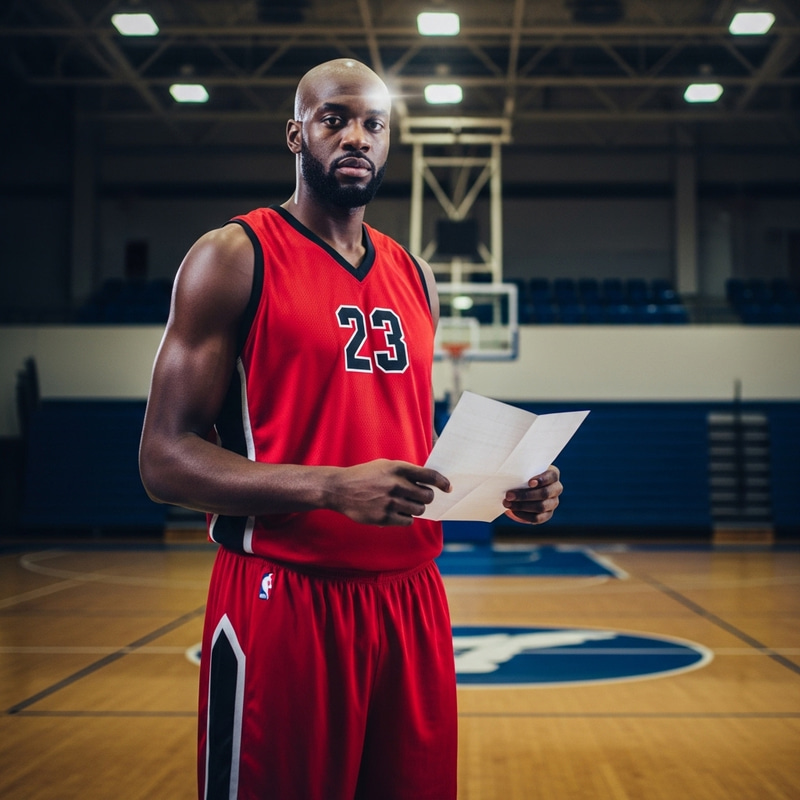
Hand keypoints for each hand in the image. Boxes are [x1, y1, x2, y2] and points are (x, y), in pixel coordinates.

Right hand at [327, 460, 450, 526]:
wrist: (340, 489)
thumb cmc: (365, 476)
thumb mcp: (385, 466)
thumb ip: (406, 472)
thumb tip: (428, 482)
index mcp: (398, 469)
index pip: (429, 475)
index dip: (442, 482)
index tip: (448, 488)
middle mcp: (396, 484)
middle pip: (427, 496)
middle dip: (425, 498)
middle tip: (418, 498)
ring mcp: (390, 502)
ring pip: (419, 510)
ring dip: (415, 509)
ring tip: (403, 504)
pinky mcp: (384, 517)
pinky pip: (407, 521)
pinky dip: (405, 518)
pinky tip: (394, 512)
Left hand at [502, 465, 561, 524]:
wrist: (525, 487)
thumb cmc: (524, 475)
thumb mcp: (524, 470)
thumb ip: (520, 471)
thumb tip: (507, 474)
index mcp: (552, 474)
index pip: (552, 476)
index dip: (542, 480)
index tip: (529, 483)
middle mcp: (556, 488)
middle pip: (545, 493)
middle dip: (525, 495)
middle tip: (509, 495)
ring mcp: (553, 502)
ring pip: (541, 507)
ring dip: (522, 506)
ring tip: (507, 503)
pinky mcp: (547, 514)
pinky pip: (537, 518)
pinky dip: (524, 515)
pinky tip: (513, 511)